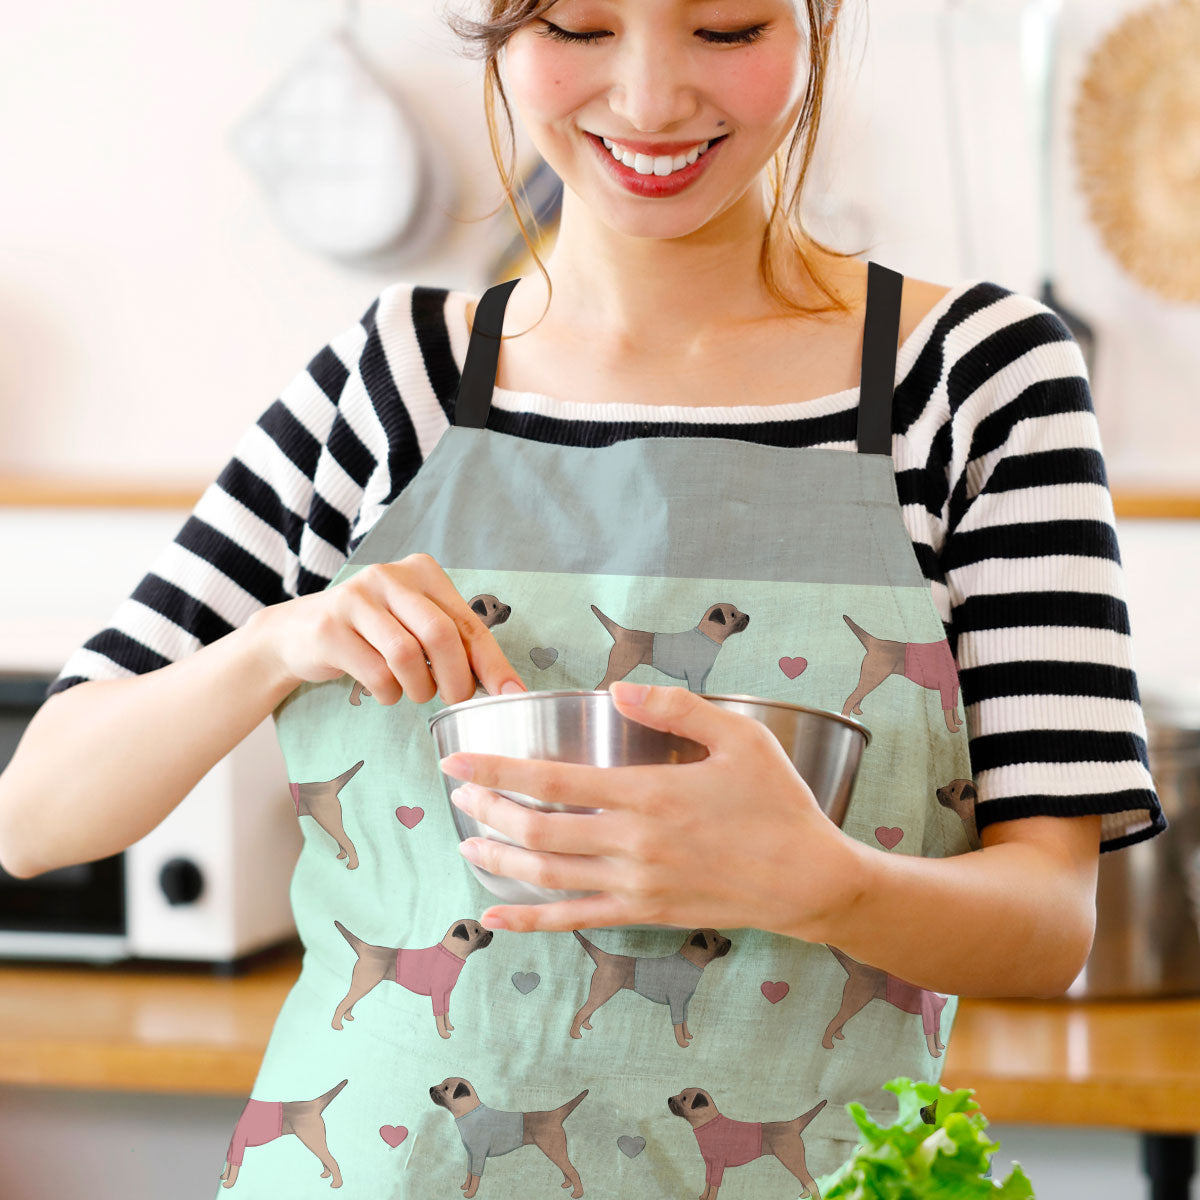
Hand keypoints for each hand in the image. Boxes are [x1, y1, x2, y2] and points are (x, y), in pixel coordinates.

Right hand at [246, 553, 527, 705]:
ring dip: (419, 689)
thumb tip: (507, 686)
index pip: (468, 622)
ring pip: (407, 656)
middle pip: (441, 635)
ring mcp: (356, 599)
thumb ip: (455, 643)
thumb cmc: (371, 634)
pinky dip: (389, 694)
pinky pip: (376, 673)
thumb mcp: (414, 626)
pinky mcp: (330, 628)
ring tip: (414, 693)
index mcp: (421, 572)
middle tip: (454, 701)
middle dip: (456, 680)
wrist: (297, 633)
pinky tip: (384, 691)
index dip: (493, 663)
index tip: (512, 694)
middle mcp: (389, 577)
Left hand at [441, 681, 855, 936]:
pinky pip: (574, 920)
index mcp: (650, 794)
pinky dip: (530, 921)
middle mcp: (633, 844)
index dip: (496, 770)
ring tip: (466, 843)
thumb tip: (618, 689)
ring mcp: (635, 885)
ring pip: (546, 876)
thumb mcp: (740, 737)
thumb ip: (677, 708)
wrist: (809, 880)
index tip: (456, 760)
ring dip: (499, 859)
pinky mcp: (644, 913)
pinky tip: (495, 918)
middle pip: (537, 830)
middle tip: (458, 794)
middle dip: (488, 810)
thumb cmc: (778, 803)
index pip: (552, 781)